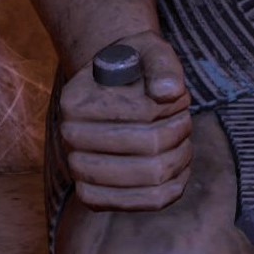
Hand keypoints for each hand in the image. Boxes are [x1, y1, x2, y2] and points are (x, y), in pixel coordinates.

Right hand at [59, 29, 192, 211]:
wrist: (112, 90)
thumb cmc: (135, 66)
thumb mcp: (150, 51)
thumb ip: (162, 65)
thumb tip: (169, 91)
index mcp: (76, 100)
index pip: (143, 113)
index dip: (172, 106)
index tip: (179, 95)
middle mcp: (69, 137)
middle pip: (149, 147)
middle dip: (178, 130)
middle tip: (184, 116)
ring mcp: (79, 170)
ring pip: (152, 178)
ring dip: (180, 156)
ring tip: (183, 137)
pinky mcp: (96, 196)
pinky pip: (144, 202)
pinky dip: (174, 185)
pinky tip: (180, 165)